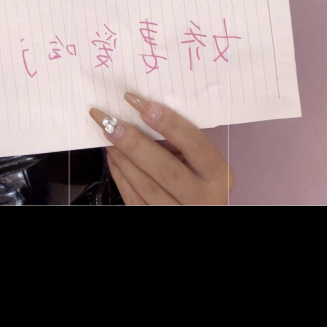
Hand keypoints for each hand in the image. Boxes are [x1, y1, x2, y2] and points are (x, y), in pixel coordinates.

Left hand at [89, 92, 234, 204]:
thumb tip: (143, 118)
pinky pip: (135, 200)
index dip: (168, 122)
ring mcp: (181, 213)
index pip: (194, 143)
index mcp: (219, 175)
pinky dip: (121, 177)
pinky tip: (113, 158)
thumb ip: (181, 144)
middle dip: (135, 143)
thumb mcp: (203, 162)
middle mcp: (204, 198)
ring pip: (146, 187)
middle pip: (166, 169)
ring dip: (122, 159)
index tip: (139, 103)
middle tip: (111, 121)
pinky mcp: (158, 222)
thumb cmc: (201, 179)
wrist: (200, 212)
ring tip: (108, 135)